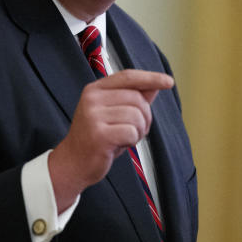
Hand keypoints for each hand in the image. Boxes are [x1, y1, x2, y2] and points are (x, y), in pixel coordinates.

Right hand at [48, 69, 173, 211]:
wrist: (73, 164)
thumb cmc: (97, 138)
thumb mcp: (114, 114)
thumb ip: (133, 97)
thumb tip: (154, 85)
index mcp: (95, 90)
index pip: (128, 77)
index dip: (150, 77)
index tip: (168, 81)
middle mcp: (92, 99)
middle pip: (137, 98)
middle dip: (144, 117)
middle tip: (133, 130)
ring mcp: (93, 116)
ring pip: (136, 115)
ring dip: (139, 130)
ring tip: (125, 138)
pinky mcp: (98, 134)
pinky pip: (131, 132)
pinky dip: (132, 141)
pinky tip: (120, 144)